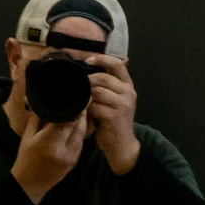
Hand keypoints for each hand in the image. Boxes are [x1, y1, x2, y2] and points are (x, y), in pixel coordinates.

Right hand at [10, 100, 88, 202]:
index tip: (78, 96)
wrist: (30, 184)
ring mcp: (72, 157)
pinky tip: (78, 124)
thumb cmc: (25, 159)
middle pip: (79, 126)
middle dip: (81, 112)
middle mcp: (64, 150)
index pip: (69, 120)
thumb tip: (40, 97)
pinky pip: (81, 141)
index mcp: (50, 143)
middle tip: (82, 99)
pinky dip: (81, 131)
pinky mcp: (75, 161)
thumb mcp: (28, 136)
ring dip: (83, 121)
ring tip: (81, 109)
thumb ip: (37, 116)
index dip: (75, 107)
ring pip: (83, 133)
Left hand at [83, 54, 140, 173]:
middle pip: (103, 77)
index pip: (117, 64)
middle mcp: (128, 92)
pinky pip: (95, 105)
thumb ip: (104, 87)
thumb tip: (84, 73)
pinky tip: (83, 111)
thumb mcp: (112, 100)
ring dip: (86, 95)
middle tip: (76, 86)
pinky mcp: (115, 115)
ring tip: (80, 100)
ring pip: (98, 91)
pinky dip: (86, 108)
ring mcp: (123, 104)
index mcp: (128, 85)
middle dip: (88, 81)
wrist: (121, 146)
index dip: (101, 59)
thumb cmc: (112, 122)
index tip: (86, 60)